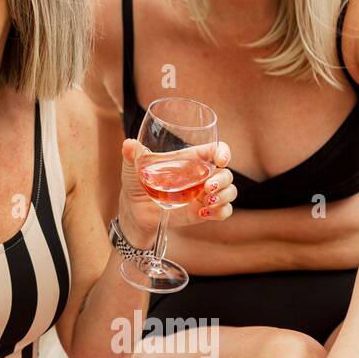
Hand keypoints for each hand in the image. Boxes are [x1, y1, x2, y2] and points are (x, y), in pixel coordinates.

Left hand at [117, 138, 234, 242]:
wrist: (134, 211)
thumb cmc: (136, 183)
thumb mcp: (133, 168)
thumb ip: (132, 155)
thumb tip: (128, 144)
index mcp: (190, 160)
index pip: (215, 151)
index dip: (223, 152)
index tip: (222, 159)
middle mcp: (201, 176)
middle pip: (226, 173)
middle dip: (223, 179)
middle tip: (207, 187)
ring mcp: (204, 194)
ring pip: (230, 191)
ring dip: (224, 195)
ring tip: (207, 201)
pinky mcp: (202, 212)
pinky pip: (223, 212)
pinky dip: (219, 212)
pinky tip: (203, 213)